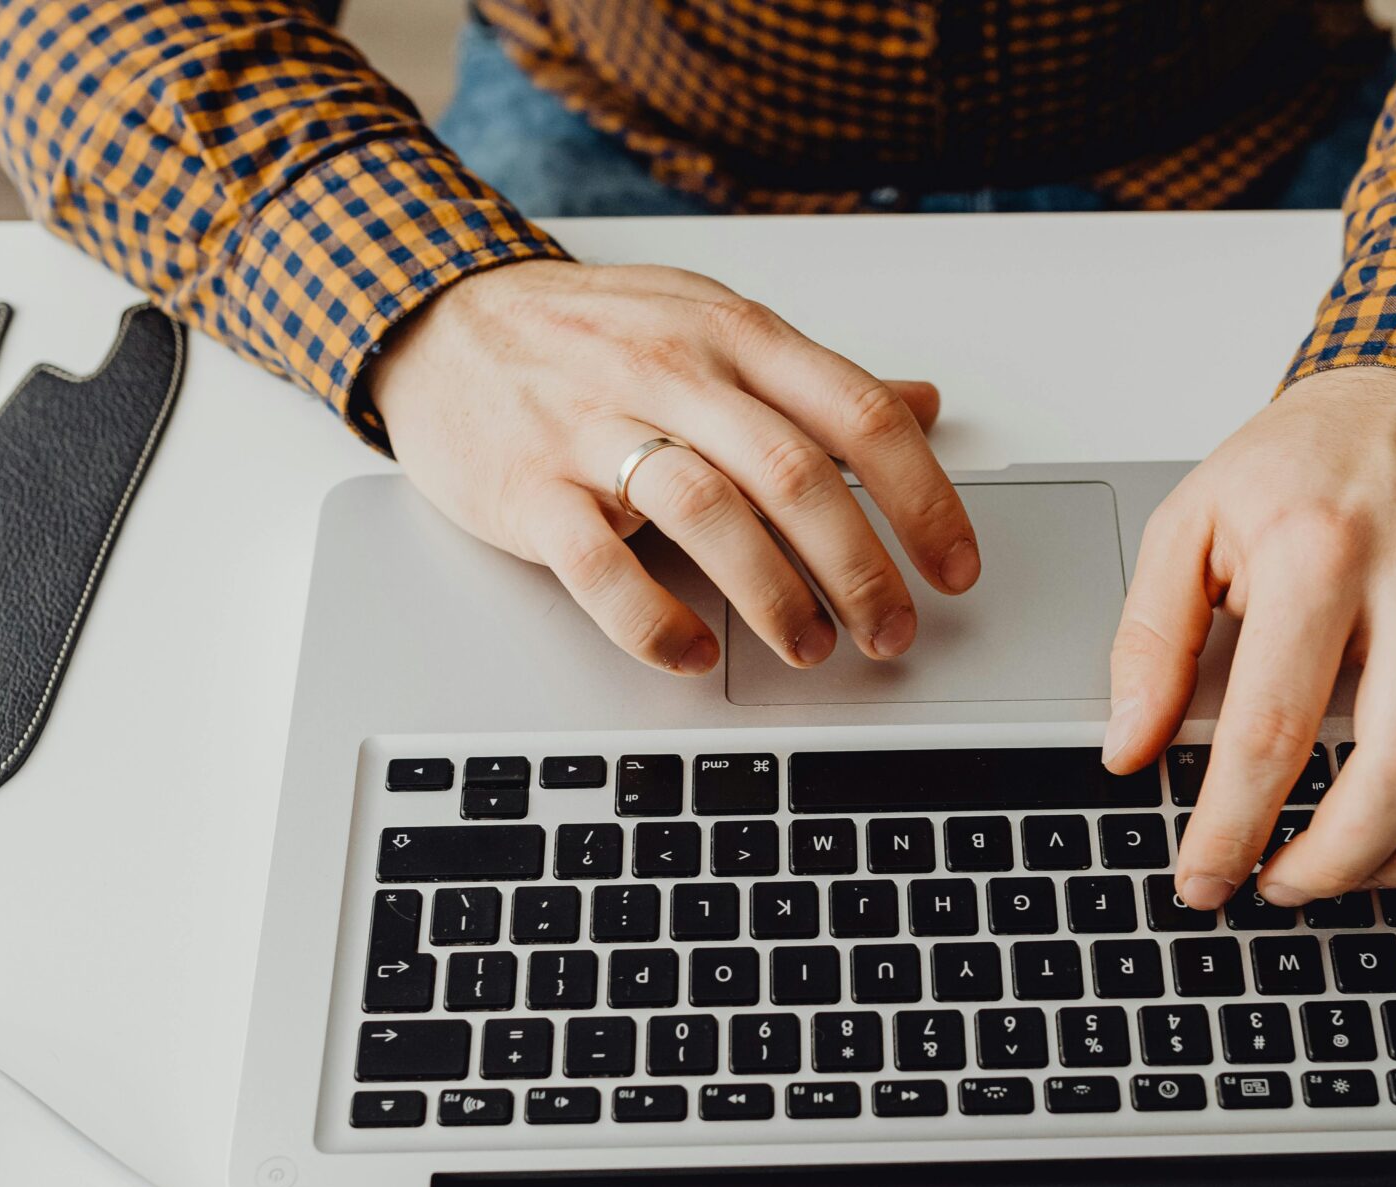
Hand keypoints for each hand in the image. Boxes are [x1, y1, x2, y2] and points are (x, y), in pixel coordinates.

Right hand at [369, 259, 978, 674]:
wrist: (440, 321)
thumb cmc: (591, 336)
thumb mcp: (713, 326)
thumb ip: (814, 378)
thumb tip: (921, 405)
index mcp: (735, 337)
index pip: (857, 415)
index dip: (923, 499)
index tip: (955, 567)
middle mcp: (674, 375)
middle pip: (794, 473)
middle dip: (860, 568)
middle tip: (893, 632)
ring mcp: (595, 430)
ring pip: (708, 512)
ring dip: (775, 596)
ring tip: (811, 649)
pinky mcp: (528, 490)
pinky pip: (598, 565)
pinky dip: (653, 621)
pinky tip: (693, 655)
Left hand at [1104, 366, 1395, 907]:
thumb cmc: (1305, 460)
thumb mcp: (1191, 520)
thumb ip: (1150, 638)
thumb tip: (1128, 747)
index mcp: (1321, 553)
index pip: (1274, 729)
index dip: (1232, 827)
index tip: (1205, 878)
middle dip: (1336, 860)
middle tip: (1281, 888)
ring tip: (1354, 873)